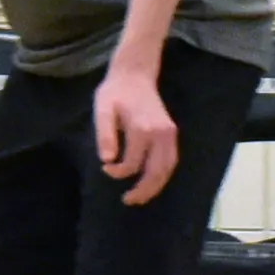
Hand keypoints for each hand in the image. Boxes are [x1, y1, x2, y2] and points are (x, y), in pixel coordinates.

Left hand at [91, 62, 180, 205]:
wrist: (135, 73)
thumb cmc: (115, 91)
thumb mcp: (102, 108)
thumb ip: (104, 134)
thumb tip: (107, 160)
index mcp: (142, 129)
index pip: (133, 163)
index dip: (118, 172)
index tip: (105, 169)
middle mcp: (160, 134)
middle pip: (157, 171)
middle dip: (144, 190)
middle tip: (129, 201)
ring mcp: (169, 133)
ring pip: (168, 168)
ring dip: (156, 186)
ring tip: (141, 197)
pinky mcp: (172, 132)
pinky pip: (171, 159)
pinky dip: (164, 174)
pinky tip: (152, 181)